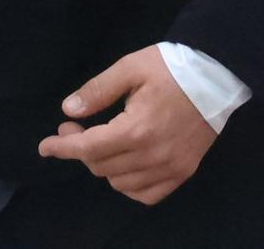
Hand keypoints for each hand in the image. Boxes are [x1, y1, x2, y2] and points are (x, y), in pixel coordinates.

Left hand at [37, 45, 218, 205]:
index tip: (44, 146)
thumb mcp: (132, 67)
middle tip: (75, 128)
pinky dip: (128, 184)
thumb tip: (69, 110)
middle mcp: (153, 156)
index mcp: (137, 129)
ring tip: (102, 141)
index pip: (89, 148)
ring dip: (103, 166)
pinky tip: (124, 164)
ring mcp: (171, 168)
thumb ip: (98, 90)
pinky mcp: (184, 173)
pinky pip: (146, 194)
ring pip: (120, 183)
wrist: (219, 75)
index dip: (62, 148)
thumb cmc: (173, 67)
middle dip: (80, 149)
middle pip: (101, 166)